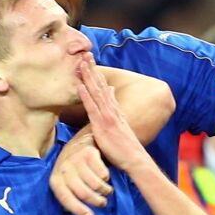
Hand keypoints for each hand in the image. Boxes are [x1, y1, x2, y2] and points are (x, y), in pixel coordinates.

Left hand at [50, 132, 111, 214]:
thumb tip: (78, 213)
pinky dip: (107, 178)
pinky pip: (103, 174)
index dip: (78, 209)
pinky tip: (105, 177)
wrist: (82, 140)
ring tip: (106, 191)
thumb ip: (69, 195)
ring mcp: (76, 159)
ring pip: (96, 185)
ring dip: (105, 191)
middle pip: (84, 193)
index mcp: (55, 179)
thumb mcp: (66, 181)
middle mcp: (64, 168)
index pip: (65, 198)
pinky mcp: (89, 153)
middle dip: (96, 201)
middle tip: (102, 203)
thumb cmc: (74, 168)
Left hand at [74, 57, 153, 174]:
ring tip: (80, 64)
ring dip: (88, 78)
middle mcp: (112, 110)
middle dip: (92, 71)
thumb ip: (116, 114)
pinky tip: (80, 86)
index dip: (98, 75)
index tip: (91, 63)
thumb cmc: (126, 149)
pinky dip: (86, 96)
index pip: (105, 89)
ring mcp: (107, 117)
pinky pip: (92, 108)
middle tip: (85, 56)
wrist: (135, 159)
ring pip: (96, 93)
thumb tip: (111, 101)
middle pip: (100, 86)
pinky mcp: (102, 125)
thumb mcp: (121, 128)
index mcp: (115, 111)